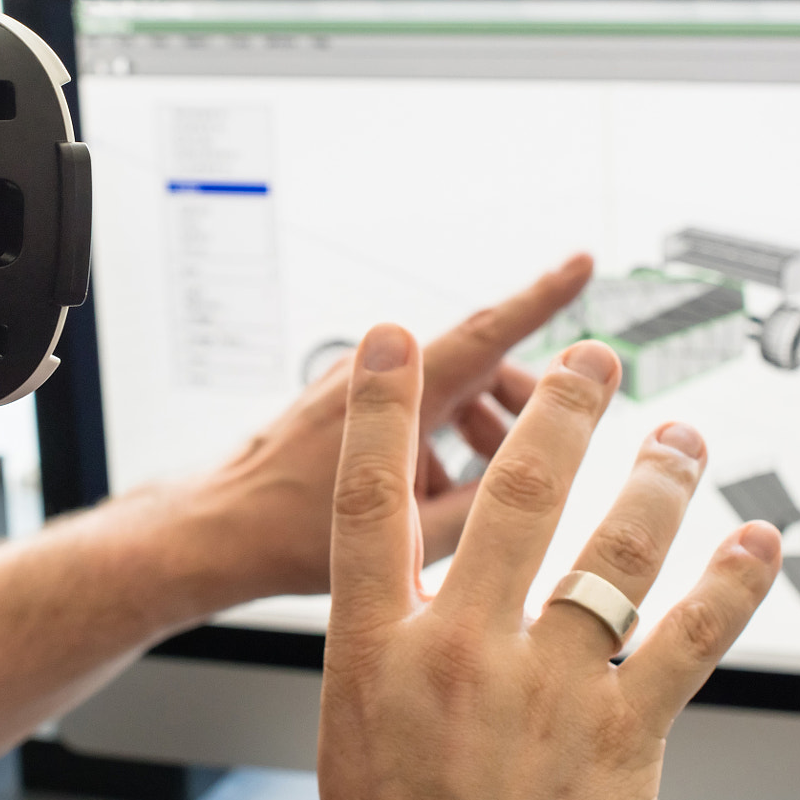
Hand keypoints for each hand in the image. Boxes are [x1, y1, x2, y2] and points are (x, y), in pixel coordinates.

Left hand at [178, 255, 593, 605]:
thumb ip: (482, 509)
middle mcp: (375, 377)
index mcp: (393, 394)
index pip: (485, 334)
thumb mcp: (407, 536)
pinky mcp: (350, 412)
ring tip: (489, 496)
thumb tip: (542, 487)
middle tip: (556, 449)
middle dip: (523, 406)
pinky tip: (439, 507)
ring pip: (448, 396)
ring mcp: (360, 391)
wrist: (216, 532)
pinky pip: (415, 415)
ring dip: (481, 436)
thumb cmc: (290, 533)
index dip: (542, 299)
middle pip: (479, 371)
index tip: (583, 262)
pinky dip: (441, 449)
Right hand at [318, 327, 782, 799]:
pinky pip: (690, 639)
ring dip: (657, 479)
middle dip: (561, 412)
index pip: (367, 504)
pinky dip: (732, 582)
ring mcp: (545, 693)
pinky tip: (756, 542)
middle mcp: (458, 656)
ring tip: (680, 438)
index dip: (376, 409)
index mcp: (372, 656)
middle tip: (594, 361)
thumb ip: (392, 658)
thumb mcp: (357, 746)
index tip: (388, 341)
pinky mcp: (621, 739)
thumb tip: (423, 598)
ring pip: (614, 551)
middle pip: (513, 499)